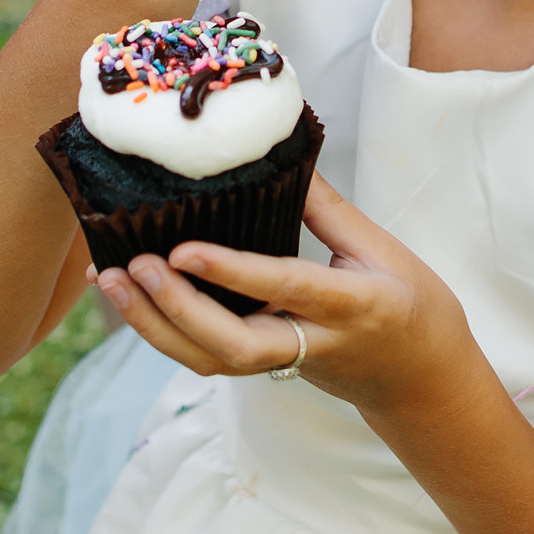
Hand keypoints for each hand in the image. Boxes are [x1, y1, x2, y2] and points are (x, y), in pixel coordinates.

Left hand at [96, 175, 474, 414]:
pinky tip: (129, 296)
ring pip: (212, 362)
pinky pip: (208, 357)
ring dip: (156, 327)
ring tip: (111, 280)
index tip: (183, 248)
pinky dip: (163, 329)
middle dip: (178, 311)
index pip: (286, 287)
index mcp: (354, 306)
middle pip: (235, 347)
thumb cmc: (412, 305)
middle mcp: (314, 342)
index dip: (232, 272)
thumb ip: (328, 207)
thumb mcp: (381, 248)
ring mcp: (286, 363)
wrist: (422, 381)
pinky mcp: (265, 368)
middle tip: (135, 265)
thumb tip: (282, 153)